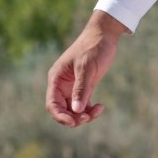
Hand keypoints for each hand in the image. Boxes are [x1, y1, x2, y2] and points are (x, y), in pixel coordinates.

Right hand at [45, 11, 129, 127]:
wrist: (104, 35)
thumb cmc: (93, 47)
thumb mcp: (86, 68)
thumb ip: (81, 89)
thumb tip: (76, 110)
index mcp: (56, 78)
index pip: (52, 104)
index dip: (60, 116)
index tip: (73, 122)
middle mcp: (62, 85)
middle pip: (62, 110)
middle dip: (73, 117)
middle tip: (88, 117)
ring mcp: (73, 87)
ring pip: (73, 110)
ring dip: (83, 115)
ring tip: (97, 111)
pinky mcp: (84, 87)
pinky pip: (83, 105)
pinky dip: (90, 110)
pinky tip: (100, 107)